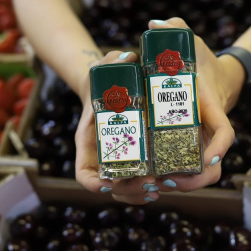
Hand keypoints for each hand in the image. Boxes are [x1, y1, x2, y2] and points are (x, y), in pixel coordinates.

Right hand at [74, 51, 159, 204]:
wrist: (109, 88)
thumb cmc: (104, 80)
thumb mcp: (105, 68)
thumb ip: (112, 61)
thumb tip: (128, 56)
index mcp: (89, 141)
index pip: (84, 174)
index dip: (94, 184)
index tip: (108, 184)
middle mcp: (101, 156)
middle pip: (109, 188)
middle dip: (129, 190)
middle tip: (150, 183)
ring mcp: (116, 161)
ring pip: (124, 191)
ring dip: (140, 194)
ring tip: (159, 187)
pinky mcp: (133, 159)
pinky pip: (137, 182)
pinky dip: (148, 189)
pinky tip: (166, 183)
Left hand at [148, 18, 243, 191]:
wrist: (212, 77)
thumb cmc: (202, 62)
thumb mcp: (193, 44)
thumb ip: (176, 28)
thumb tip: (155, 24)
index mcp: (212, 108)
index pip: (225, 132)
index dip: (219, 146)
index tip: (209, 157)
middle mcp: (208, 130)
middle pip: (212, 165)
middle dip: (194, 179)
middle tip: (169, 181)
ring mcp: (200, 141)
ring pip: (200, 173)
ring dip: (182, 184)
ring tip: (157, 185)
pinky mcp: (189, 146)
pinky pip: (187, 169)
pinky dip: (174, 179)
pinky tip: (153, 182)